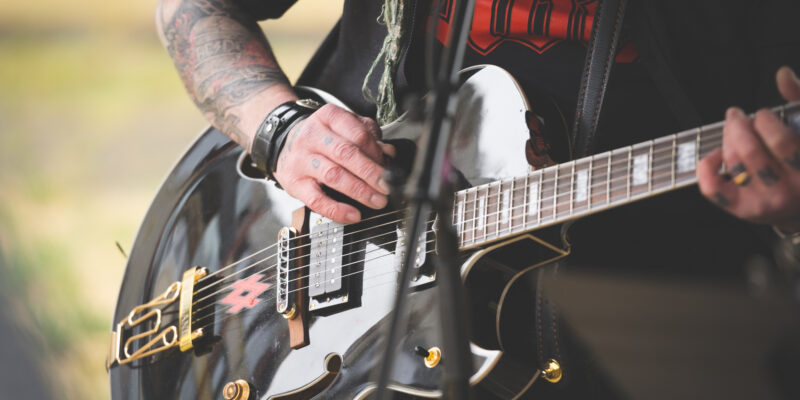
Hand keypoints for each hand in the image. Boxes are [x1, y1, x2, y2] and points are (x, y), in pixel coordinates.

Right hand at [274, 104, 395, 223]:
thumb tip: (388, 155)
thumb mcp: (343, 128)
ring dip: (360, 191)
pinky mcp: (294, 182)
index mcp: (329, 117)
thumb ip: (367, 137)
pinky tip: (353, 215)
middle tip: (387, 187)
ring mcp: (301, 159)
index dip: (376, 153)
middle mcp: (312, 136)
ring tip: (377, 200)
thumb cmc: (322, 138)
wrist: (285, 145)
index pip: (358, 134)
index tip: (388, 167)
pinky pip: (316, 199)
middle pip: (346, 154)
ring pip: (333, 175)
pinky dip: (337, 209)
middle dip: (371, 173)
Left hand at [698, 66, 799, 232]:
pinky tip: (713, 155)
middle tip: (737, 117)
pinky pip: (713, 189)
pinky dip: (706, 168)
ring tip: (732, 131)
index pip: (781, 141)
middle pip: (750, 151)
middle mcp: (787, 191)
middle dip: (738, 126)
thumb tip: (782, 74)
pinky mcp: (741, 209)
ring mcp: (763, 204)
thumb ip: (799, 99)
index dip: (764, 120)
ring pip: (733, 164)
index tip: (763, 115)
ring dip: (726, 139)